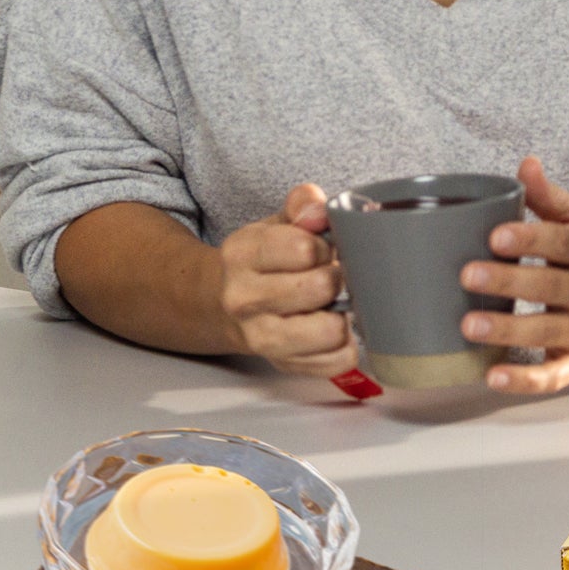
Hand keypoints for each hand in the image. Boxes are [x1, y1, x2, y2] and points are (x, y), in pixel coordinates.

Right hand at [216, 183, 351, 376]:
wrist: (223, 304)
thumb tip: (319, 209)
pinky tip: (332, 328)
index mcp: (241, 255)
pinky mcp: (282, 364)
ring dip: (342, 314)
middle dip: (336, 278)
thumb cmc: (262, 262)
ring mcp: (261, 337)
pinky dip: (345, 347)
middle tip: (331, 276)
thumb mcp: (275, 224)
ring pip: (330, 331)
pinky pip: (335, 362)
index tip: (320, 250)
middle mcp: (243, 299)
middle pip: (320, 288)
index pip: (303, 248)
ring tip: (332, 304)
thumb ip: (302, 206)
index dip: (324, 246)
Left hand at [458, 157, 568, 394]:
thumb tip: (525, 165)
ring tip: (470, 325)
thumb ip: (550, 198)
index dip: (530, 239)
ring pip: (546, 331)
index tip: (497, 235)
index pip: (561, 243)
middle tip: (467, 275)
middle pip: (549, 286)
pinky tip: (492, 375)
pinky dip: (525, 381)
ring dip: (508, 331)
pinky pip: (553, 375)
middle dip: (508, 282)